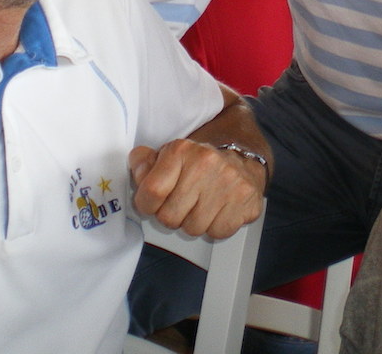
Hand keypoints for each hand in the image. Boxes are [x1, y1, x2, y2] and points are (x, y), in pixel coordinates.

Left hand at [129, 138, 264, 238]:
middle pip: (170, 217)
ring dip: (195, 222)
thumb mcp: (170, 154)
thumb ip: (146, 162)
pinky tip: (219, 209)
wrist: (243, 154)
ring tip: (202, 204)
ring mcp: (228, 182)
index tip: (153, 203)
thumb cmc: (201, 160)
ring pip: (194, 228)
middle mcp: (206, 163)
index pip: (151, 192)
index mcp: (181, 150)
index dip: (147, 205)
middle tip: (183, 203)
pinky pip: (218, 232)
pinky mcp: (246, 199)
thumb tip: (136, 162)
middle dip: (173, 215)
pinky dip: (216, 226)